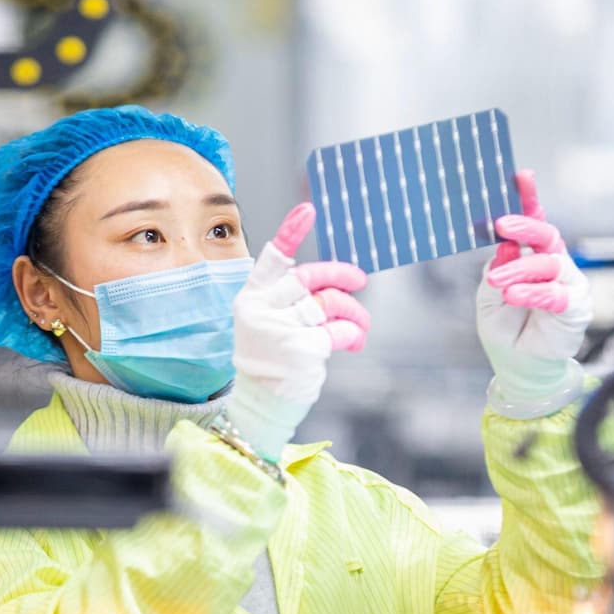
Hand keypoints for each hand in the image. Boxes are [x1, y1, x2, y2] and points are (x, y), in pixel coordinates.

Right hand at [227, 203, 369, 460]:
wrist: (263, 403)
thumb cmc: (273, 359)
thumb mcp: (273, 324)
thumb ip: (294, 301)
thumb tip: (336, 284)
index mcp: (252, 297)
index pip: (273, 258)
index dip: (291, 232)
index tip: (309, 209)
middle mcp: (262, 309)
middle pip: (309, 278)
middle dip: (341, 275)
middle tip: (360, 281)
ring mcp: (279, 328)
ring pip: (329, 304)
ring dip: (354, 313)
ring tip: (361, 326)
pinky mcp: (300, 348)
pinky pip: (340, 331)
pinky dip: (352, 335)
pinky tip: (353, 343)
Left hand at [476, 170, 591, 418]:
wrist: (517, 367)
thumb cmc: (505, 330)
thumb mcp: (489, 296)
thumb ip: (498, 269)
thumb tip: (506, 246)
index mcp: (533, 257)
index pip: (534, 222)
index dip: (528, 199)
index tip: (519, 176)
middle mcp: (554, 265)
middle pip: (547, 234)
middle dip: (525, 225)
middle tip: (503, 226)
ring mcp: (567, 284)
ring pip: (548, 264)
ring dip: (519, 270)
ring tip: (498, 284)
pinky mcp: (575, 307)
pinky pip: (556, 293)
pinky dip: (533, 292)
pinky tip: (514, 296)